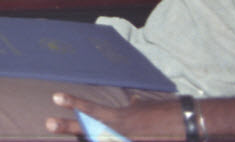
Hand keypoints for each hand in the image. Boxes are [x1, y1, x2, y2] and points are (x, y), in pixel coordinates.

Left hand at [47, 92, 185, 139]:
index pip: (92, 110)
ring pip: (101, 141)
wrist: (187, 123)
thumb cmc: (166, 112)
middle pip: (88, 131)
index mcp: (120, 118)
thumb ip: (134, 107)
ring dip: (90, 138)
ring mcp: (127, 141)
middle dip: (67, 126)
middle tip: (48, 123)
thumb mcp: (146, 107)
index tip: (55, 97)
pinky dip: (109, 139)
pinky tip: (118, 136)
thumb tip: (132, 101)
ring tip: (66, 128)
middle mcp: (120, 132)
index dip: (74, 103)